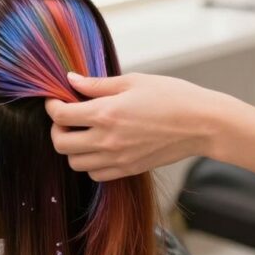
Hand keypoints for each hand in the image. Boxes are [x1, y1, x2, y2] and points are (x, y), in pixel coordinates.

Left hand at [46, 72, 234, 181]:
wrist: (202, 124)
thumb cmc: (172, 96)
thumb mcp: (132, 81)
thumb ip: (97, 84)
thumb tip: (71, 80)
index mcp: (106, 113)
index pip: (60, 116)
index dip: (52, 106)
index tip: (56, 100)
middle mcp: (107, 140)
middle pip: (60, 144)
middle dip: (57, 129)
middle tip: (67, 117)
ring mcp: (118, 159)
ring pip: (75, 163)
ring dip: (73, 148)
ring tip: (84, 132)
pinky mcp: (129, 170)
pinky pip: (95, 174)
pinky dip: (91, 163)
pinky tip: (100, 146)